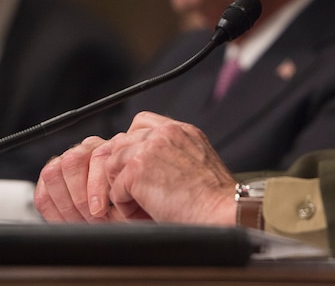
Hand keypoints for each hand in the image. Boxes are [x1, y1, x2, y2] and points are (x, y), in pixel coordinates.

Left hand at [34, 111, 237, 225]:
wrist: (221, 213)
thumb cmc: (214, 200)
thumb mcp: (198, 163)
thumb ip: (174, 155)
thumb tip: (149, 167)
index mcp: (182, 130)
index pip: (141, 122)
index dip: (132, 144)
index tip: (136, 167)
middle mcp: (165, 133)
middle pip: (120, 142)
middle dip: (121, 169)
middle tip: (135, 194)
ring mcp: (149, 148)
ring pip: (113, 164)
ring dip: (123, 188)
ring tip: (143, 206)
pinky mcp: (138, 168)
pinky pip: (116, 188)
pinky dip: (126, 206)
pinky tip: (145, 212)